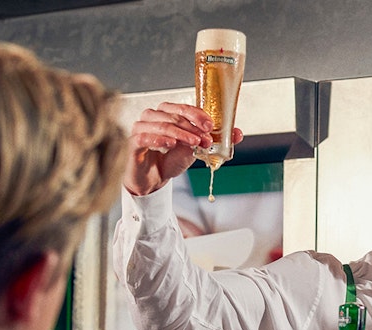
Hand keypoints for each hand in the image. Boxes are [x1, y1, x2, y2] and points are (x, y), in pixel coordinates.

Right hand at [123, 102, 243, 195]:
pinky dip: (159, 139)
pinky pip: (144, 136)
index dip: (197, 115)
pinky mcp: (133, 142)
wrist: (153, 179)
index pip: (183, 107)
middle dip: (192, 127)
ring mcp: (141, 127)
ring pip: (161, 124)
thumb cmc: (171, 160)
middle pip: (173, 115)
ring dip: (180, 133)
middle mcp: (153, 116)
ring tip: (193, 143)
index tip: (210, 126)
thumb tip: (238, 134)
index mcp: (168, 112)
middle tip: (206, 139)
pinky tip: (170, 144)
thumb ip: (213, 140)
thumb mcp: (196, 150)